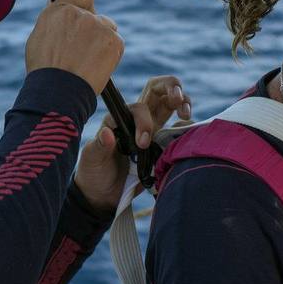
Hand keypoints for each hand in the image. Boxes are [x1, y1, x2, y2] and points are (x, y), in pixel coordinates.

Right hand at [25, 0, 123, 94]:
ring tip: (88, 63)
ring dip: (102, 41)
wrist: (58, 91)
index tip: (86, 16)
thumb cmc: (45, 70)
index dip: (85, 6)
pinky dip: (111, 54)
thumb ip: (52, 19)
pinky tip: (97, 67)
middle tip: (82, 52)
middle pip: (96, 15)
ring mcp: (98, 25)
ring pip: (108, 28)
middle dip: (92, 29)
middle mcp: (79, 13)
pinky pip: (117, 43)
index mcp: (59, 10)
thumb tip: (59, 6)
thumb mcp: (38, 38)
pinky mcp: (113, 40)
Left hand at [73, 75, 192, 214]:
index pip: (138, 107)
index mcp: (120, 119)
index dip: (144, 121)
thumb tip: (107, 133)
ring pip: (171, 105)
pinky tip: (189, 133)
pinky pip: (179, 130)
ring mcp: (153, 131)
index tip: (142, 144)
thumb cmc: (95, 173)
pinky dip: (187, 127)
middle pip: (158, 91)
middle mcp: (138, 121)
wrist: (104, 196)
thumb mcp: (92, 159)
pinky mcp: (163, 145)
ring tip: (186, 114)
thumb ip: (99, 146)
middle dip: (171, 87)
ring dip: (184, 102)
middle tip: (178, 98)